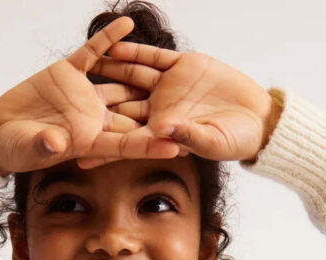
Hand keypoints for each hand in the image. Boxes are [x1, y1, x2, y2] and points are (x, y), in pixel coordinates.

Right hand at [0, 15, 184, 176]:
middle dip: (161, 113)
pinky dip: (109, 39)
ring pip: (120, 80)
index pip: (127, 143)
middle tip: (191, 109)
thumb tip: (56, 142)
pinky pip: (94, 53)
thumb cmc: (16, 149)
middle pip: (134, 114)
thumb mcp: (28, 149)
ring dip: (142, 71)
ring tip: (172, 60)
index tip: (177, 145)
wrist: (0, 130)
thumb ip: (43, 145)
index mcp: (89, 140)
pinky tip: (128, 24)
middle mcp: (93, 117)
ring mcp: (84, 94)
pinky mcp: (69, 74)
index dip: (151, 144)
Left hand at [85, 39, 279, 164]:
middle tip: (67, 100)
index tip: (75, 148)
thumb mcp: (212, 141)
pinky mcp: (182, 65)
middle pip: (121, 104)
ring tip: (84, 62)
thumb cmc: (235, 141)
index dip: (101, 142)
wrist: (258, 118)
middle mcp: (160, 108)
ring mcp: (169, 85)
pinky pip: (153, 56)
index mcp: (161, 132)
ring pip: (132, 76)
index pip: (124, 139)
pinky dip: (135, 50)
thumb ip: (187, 135)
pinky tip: (113, 44)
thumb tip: (161, 129)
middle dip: (96, 102)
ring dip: (110, 69)